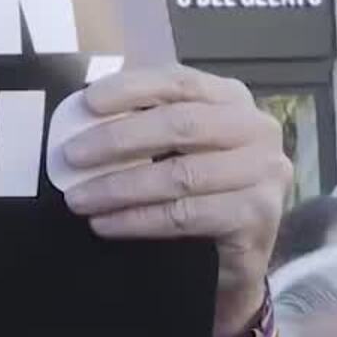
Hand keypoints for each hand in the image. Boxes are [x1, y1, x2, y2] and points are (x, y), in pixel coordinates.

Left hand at [60, 66, 292, 336]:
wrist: (235, 254)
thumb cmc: (200, 189)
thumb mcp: (177, 145)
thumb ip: (144, 120)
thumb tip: (80, 110)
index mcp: (235, 100)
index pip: (180, 82)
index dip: (132, 89)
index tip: (86, 104)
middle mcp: (258, 131)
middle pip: (183, 125)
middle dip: (119, 140)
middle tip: (70, 157)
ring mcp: (265, 175)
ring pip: (181, 175)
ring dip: (121, 188)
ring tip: (79, 200)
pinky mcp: (258, 216)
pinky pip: (186, 216)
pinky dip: (139, 221)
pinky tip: (106, 225)